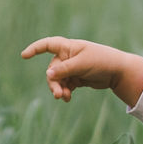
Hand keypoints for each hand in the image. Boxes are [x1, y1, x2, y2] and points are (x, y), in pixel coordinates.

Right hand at [20, 36, 142, 106]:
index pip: (48, 45)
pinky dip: (66, 91)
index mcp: (69, 47)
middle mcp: (68, 56)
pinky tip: (68, 98)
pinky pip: (66, 85)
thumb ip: (64, 69)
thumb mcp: (82, 64)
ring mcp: (72, 68)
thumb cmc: (102, 61)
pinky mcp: (77, 78)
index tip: (24, 55)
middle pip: (52, 69)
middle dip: (54, 82)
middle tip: (58, 94)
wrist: (119, 72)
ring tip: (64, 97)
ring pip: (58, 80)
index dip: (35, 49)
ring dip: (59, 89)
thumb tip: (48, 74)